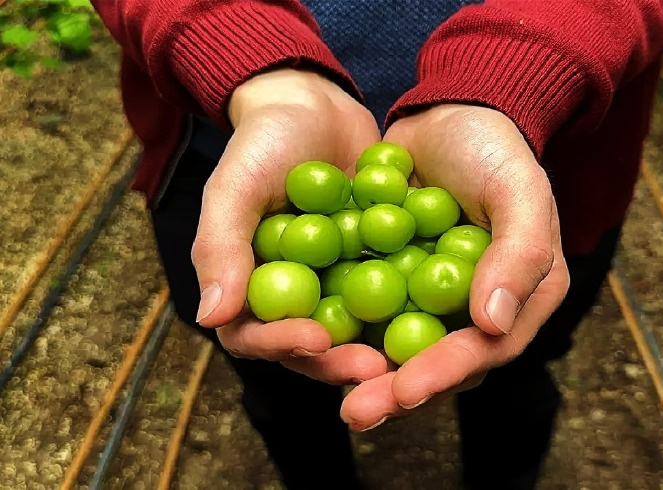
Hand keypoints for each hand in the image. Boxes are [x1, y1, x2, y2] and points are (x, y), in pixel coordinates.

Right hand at [192, 68, 387, 384]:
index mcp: (251, 287)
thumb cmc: (264, 142)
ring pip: (356, 331)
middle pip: (312, 347)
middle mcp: (295, 296)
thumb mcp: (236, 185)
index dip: (283, 345)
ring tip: (411, 356)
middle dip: (341, 361)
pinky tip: (441, 313)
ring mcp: (337, 285)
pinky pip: (393, 294)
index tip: (315, 338)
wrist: (315, 106)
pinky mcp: (375, 269)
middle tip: (375, 368)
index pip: (257, 335)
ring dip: (380, 347)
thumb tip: (210, 317)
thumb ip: (221, 246)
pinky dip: (412, 306)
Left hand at [340, 104, 570, 429]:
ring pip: (400, 348)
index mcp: (520, 297)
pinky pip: (372, 314)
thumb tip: (493, 325)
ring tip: (334, 396)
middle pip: (439, 363)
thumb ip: (520, 254)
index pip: (486, 348)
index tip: (405, 389)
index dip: (446, 373)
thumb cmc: (494, 149)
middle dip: (398, 390)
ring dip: (367, 374)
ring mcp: (433, 298)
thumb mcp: (519, 191)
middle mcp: (478, 309)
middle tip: (357, 411)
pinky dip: (347, 331)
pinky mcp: (395, 281)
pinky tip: (311, 345)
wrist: (447, 112)